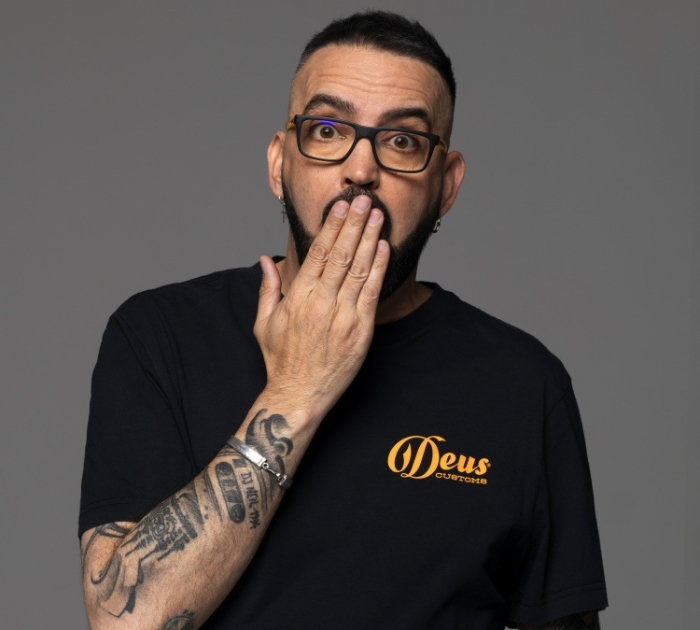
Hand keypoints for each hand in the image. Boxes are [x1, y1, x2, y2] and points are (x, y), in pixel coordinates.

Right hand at [254, 195, 388, 423]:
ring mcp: (343, 316)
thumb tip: (265, 259)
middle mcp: (321, 302)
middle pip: (341, 254)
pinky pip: (371, 292)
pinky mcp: (360, 330)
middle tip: (364, 200)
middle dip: (354, 224)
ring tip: (378, 215)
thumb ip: (267, 288)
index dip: (331, 226)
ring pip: (358, 268)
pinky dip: (378, 268)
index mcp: (298, 297)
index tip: (340, 206)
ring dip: (370, 239)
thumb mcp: (264, 323)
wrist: (298, 395)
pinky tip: (383, 248)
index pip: (317, 252)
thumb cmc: (281, 360)